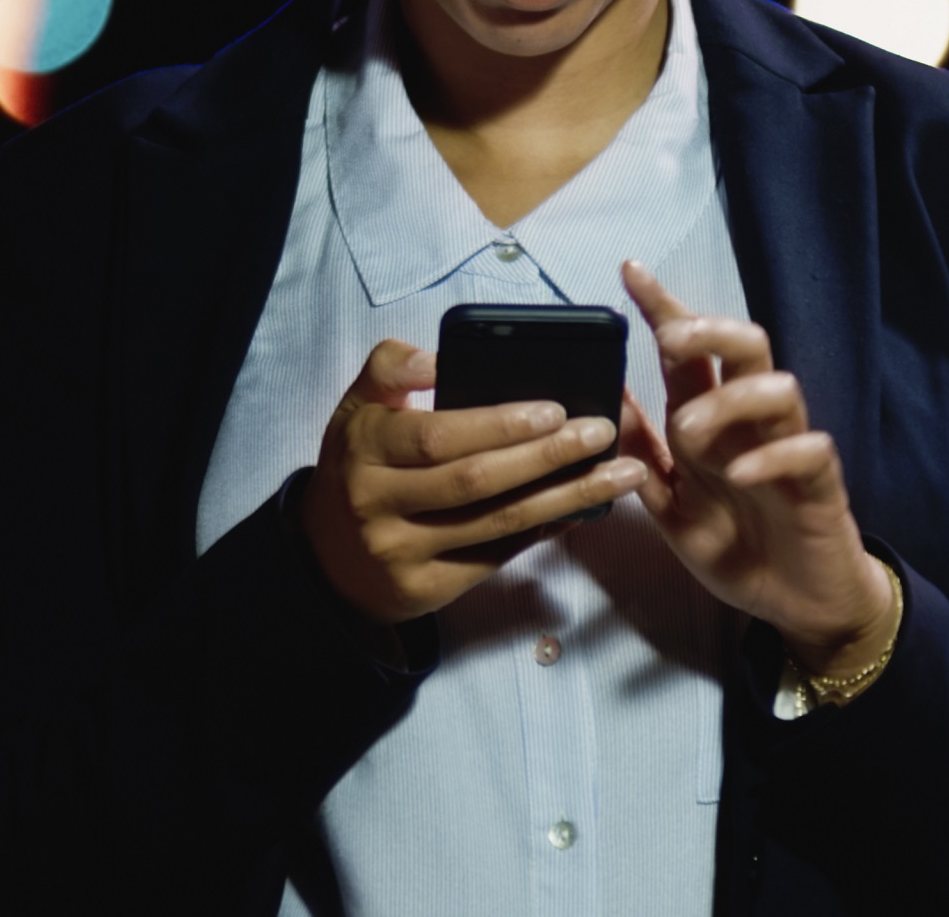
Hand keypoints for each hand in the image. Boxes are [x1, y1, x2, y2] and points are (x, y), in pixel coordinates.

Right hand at [299, 338, 651, 625]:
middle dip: (545, 457)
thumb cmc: (358, 466)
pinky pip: (497, 556)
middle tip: (601, 433)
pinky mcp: (429, 588)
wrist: (329, 556)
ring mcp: (404, 552)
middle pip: (474, 481)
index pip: (436, 436)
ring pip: (496, 523)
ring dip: (565, 497)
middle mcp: (379, 504)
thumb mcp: (358, 408)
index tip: (554, 408)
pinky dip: (544, 530)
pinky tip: (583, 508)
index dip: (498, 424)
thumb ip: (392, 369)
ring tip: (619, 474)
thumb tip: (438, 359)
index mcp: (365, 449)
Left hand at [615, 263, 894, 674]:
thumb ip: (641, 452)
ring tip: (692, 434)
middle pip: (748, 345)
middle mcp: (752, 423)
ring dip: (730, 400)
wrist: (795, 605)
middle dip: (710, 330)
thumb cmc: (736, 546)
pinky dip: (771, 456)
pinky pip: (808, 449)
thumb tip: (604, 396)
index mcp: (712, 422)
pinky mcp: (819, 483)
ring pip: (780, 387)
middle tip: (672, 338)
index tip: (630, 271)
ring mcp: (788, 448)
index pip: (690, 353)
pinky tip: (740, 475)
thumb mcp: (670, 502)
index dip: (664, 308)